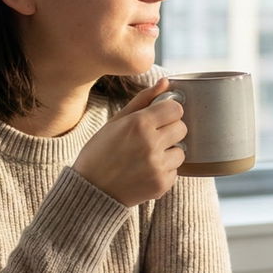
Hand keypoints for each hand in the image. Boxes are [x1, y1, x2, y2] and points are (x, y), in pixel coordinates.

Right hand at [74, 78, 186, 206]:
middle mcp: (151, 144)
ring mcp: (157, 166)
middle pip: (182, 128)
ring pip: (181, 151)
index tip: (159, 118)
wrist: (90, 190)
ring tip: (147, 157)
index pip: (176, 109)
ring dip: (168, 153)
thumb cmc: (100, 152)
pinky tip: (145, 172)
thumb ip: (143, 100)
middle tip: (152, 138)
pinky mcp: (162, 184)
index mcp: (139, 124)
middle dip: (170, 131)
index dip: (168, 112)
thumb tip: (165, 82)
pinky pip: (175, 171)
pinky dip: (164, 171)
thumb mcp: (116, 122)